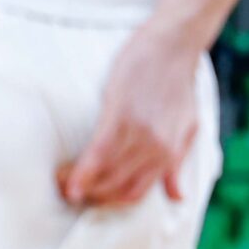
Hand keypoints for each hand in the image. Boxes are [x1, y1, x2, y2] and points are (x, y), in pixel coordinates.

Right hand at [62, 31, 199, 207]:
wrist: (174, 45)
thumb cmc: (178, 82)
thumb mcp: (189, 127)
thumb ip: (179, 163)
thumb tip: (177, 196)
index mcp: (169, 153)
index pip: (133, 194)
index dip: (106, 203)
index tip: (88, 200)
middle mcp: (155, 149)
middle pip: (116, 189)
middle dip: (89, 197)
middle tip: (68, 192)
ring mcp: (138, 134)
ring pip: (105, 175)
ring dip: (78, 185)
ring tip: (60, 181)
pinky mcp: (119, 116)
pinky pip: (97, 153)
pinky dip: (80, 171)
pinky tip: (64, 179)